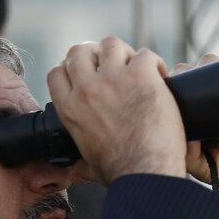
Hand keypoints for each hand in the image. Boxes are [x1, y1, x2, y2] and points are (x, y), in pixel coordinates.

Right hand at [47, 36, 187, 183]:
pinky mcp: (140, 75)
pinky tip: (162, 78)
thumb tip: (76, 168)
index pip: (57, 72)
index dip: (72, 68)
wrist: (146, 173)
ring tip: (138, 67)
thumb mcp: (88, 165)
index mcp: (69, 109)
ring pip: (111, 44)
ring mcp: (113, 79)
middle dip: (96, 53)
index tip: (88, 73)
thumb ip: (80, 159)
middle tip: (115, 66)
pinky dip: (155, 63)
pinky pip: (145, 54)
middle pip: (80, 50)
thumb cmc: (121, 174)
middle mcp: (86, 89)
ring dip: (125, 53)